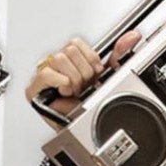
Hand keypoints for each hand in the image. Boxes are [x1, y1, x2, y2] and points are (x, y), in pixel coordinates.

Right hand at [24, 31, 142, 115]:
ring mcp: (44, 75)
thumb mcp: (108, 76)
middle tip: (84, 85)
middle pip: (68, 49)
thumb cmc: (90, 105)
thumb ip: (118, 55)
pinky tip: (65, 92)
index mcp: (70, 59)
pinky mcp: (34, 88)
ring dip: (73, 79)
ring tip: (75, 91)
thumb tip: (131, 37)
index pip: (75, 43)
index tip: (94, 74)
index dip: (89, 58)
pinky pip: (46, 74)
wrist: (82, 127)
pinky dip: (61, 83)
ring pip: (59, 59)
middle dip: (83, 71)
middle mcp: (56, 65)